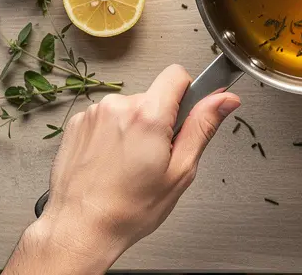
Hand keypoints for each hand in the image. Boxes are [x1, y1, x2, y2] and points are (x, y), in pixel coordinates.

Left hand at [4, 65, 240, 274]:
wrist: (81, 228)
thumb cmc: (128, 209)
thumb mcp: (180, 171)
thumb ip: (203, 127)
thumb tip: (224, 99)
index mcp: (148, 115)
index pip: (177, 74)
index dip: (187, 93)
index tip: (184, 115)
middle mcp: (118, 106)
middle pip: (153, 96)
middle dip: (159, 120)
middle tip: (155, 156)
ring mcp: (94, 114)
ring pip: (129, 109)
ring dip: (134, 128)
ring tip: (129, 164)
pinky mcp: (77, 124)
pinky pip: (106, 118)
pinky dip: (112, 135)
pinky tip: (110, 162)